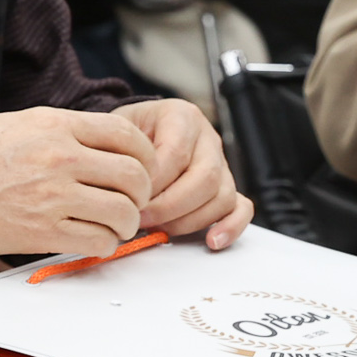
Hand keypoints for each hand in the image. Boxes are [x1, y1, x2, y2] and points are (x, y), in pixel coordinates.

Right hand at [0, 106, 157, 257]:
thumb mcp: (25, 122)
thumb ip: (69, 128)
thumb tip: (109, 140)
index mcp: (58, 126)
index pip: (128, 136)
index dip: (146, 155)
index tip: (143, 168)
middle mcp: (61, 158)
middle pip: (134, 175)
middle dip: (142, 192)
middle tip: (133, 200)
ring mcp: (54, 196)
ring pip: (122, 212)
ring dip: (127, 222)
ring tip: (117, 223)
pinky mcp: (45, 232)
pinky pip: (98, 241)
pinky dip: (106, 244)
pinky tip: (96, 238)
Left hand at [112, 99, 252, 248]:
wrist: (135, 135)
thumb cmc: (125, 136)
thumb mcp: (116, 132)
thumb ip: (120, 152)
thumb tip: (124, 190)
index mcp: (181, 116)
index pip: (176, 152)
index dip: (154, 183)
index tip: (131, 200)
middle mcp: (207, 137)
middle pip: (205, 177)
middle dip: (170, 206)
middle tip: (141, 219)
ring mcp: (221, 163)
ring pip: (222, 196)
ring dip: (189, 220)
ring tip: (160, 229)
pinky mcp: (227, 187)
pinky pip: (241, 208)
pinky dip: (231, 227)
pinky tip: (212, 241)